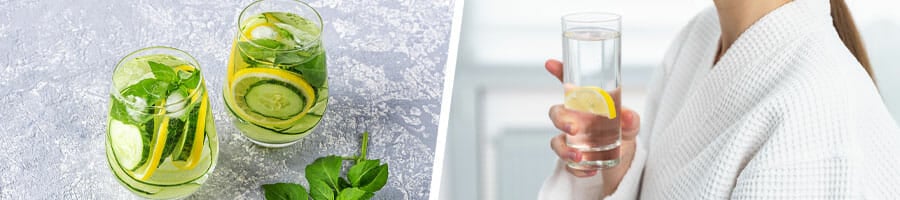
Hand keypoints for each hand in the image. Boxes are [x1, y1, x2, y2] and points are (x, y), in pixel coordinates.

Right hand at [545, 59, 639, 195]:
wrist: (624, 163)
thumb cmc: (623, 135)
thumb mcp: (631, 127)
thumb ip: (631, 119)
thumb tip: (627, 116)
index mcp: (587, 104)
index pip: (569, 85)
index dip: (559, 72)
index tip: (550, 63)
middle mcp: (575, 119)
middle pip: (556, 113)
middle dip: (560, 120)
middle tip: (573, 129)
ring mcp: (571, 140)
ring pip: (556, 141)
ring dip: (564, 150)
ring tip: (580, 159)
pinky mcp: (572, 158)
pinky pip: (566, 163)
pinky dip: (576, 169)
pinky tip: (590, 171)